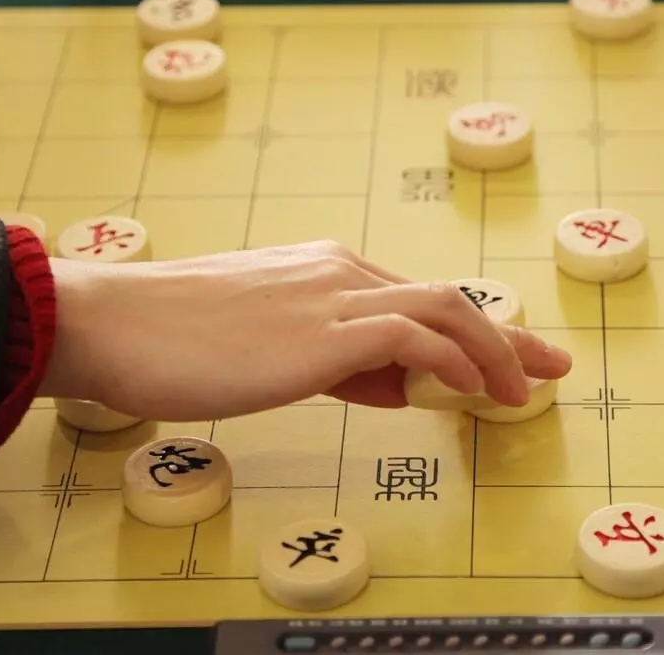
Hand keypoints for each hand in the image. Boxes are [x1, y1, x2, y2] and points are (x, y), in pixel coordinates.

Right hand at [38, 240, 571, 420]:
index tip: (514, 353)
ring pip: (443, 308)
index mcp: (325, 272)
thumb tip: (398, 388)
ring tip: (519, 392)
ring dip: (492, 350)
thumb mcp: (268, 350)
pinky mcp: (322, 331)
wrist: (114, 322)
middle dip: (507, 335)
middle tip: (549, 367)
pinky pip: (412, 337)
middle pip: (448, 297)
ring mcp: (333, 296)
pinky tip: (468, 389)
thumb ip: (337, 363)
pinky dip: (452, 360)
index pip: (419, 298)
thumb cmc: (176, 340)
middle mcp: (338, 272)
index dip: (476, 328)